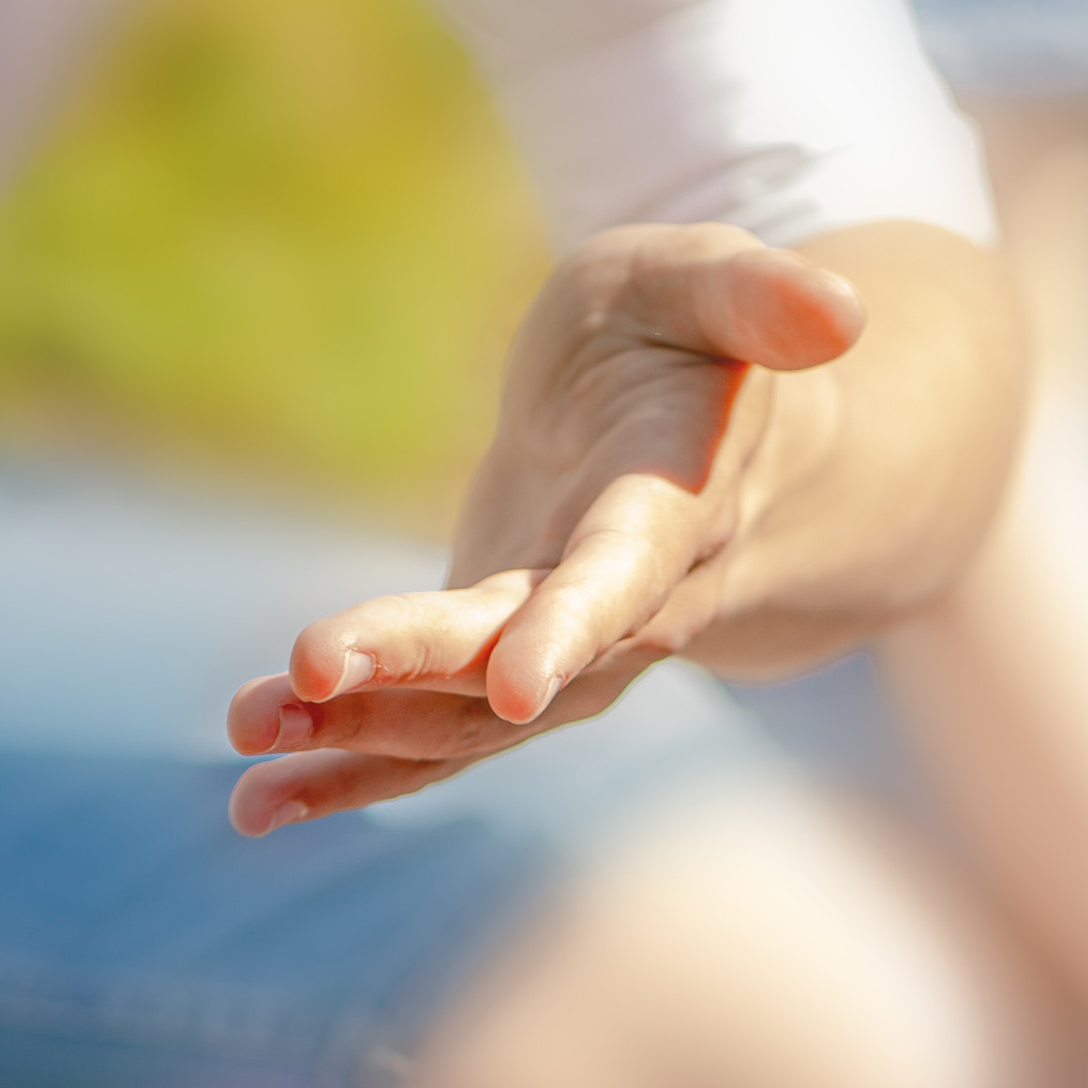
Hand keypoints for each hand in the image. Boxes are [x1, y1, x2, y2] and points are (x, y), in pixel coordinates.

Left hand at [227, 224, 865, 831]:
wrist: (715, 450)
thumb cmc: (702, 345)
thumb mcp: (717, 284)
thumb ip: (763, 295)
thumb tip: (840, 305)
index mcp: (673, 514)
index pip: (625, 580)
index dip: (572, 628)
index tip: (517, 682)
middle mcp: (621, 611)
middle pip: (516, 652)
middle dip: (412, 666)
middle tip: (307, 667)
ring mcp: (558, 655)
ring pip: (463, 715)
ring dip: (356, 729)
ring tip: (247, 729)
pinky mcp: (497, 668)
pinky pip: (431, 740)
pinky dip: (347, 771)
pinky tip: (257, 803)